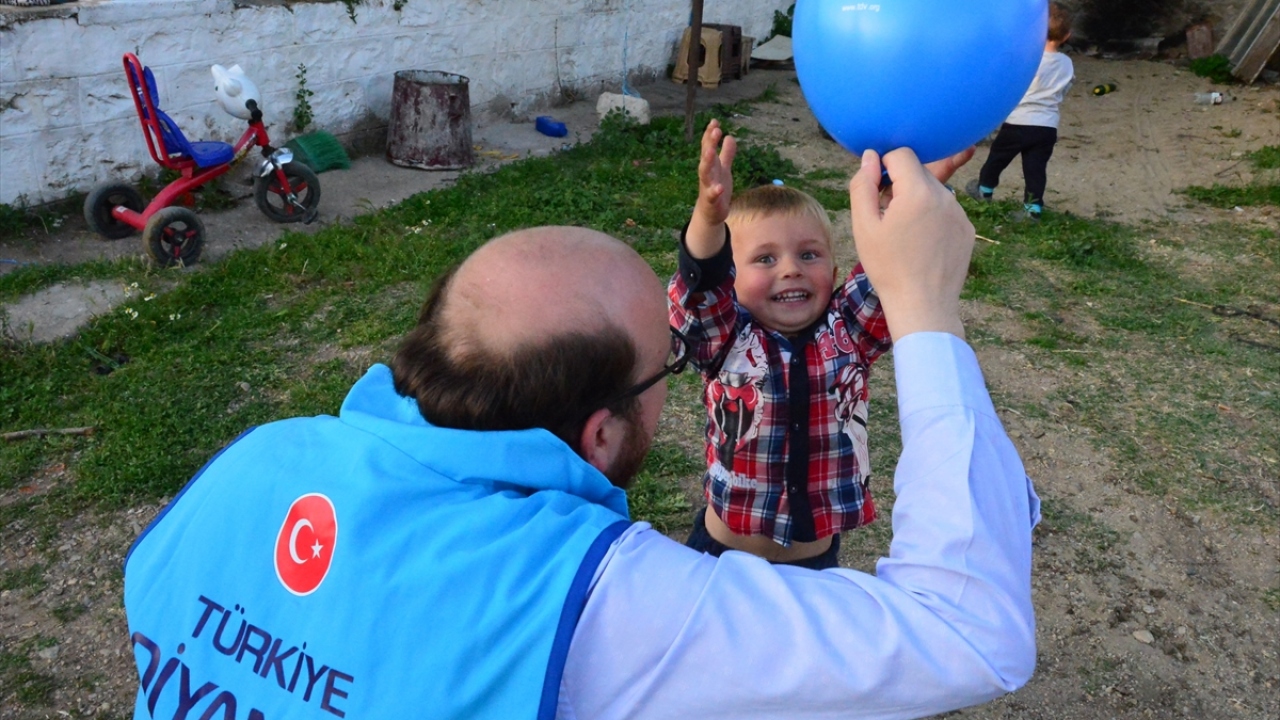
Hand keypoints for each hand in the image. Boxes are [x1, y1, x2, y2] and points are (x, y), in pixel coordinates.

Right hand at [687, 120, 736, 257]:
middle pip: (706, 156)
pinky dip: (715, 191)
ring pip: (705, 173)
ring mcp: (707, 186)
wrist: (710, 213)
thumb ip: (727, 154)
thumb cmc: (716, 188)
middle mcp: (707, 173)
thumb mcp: (724, 169)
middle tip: (715, 129)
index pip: (708, 147)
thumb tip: (730, 136)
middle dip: (710, 143)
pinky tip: (720, 187)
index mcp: (710, 165)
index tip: (714, 121)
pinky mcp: (711, 200)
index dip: (710, 135)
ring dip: (707, 162)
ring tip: (711, 152)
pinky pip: (712, 195)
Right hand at [850, 149, 973, 339]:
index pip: (902, 154)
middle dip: (902, 185)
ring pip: (933, 190)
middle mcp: (944, 196)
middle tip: (888, 217)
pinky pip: (946, 210)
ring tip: (906, 234)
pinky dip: (933, 217)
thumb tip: (870, 157)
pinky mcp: (967, 228)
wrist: (923, 305)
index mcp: (917, 192)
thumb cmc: (888, 267)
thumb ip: (864, 185)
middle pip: (919, 172)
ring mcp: (959, 212)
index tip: (878, 190)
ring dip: (918, 201)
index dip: (885, 167)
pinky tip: (922, 243)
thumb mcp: (864, 226)